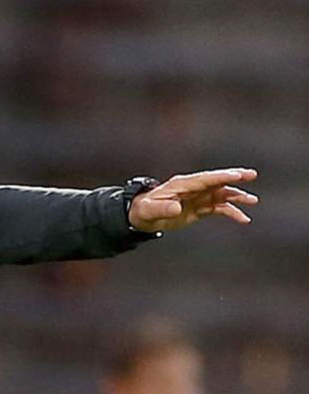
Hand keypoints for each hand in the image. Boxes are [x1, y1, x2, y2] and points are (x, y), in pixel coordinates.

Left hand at [127, 168, 258, 232]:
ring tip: (252, 201)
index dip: (221, 176)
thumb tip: (176, 208)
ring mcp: (198, 198)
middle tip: (251, 175)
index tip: (236, 175)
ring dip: (236, 197)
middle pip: (217, 182)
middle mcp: (193, 189)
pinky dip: (231, 212)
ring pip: (221, 195)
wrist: (142, 217)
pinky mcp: (200, 208)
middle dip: (234, 178)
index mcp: (182, 185)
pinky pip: (219, 209)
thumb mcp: (150, 210)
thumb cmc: (144, 210)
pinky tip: (243, 219)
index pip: (205, 179)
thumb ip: (163, 208)